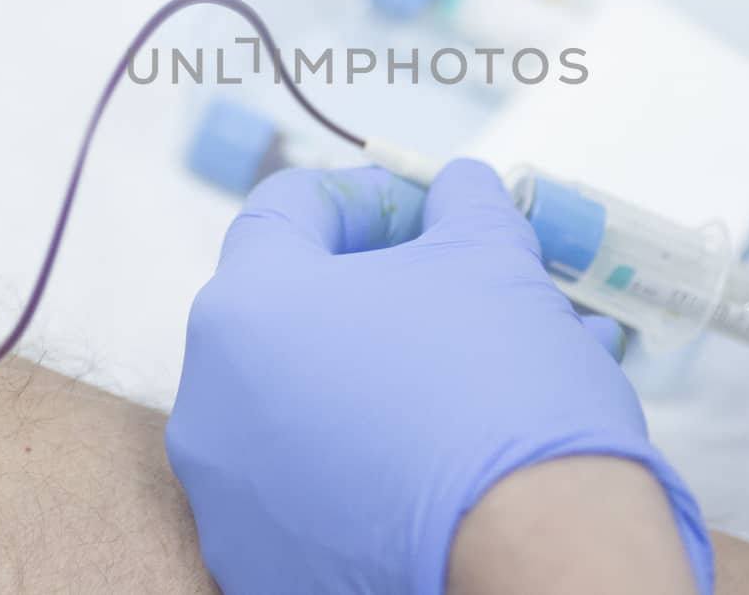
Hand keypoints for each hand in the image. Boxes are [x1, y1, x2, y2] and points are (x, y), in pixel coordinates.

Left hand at [166, 161, 711, 593]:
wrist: (537, 553)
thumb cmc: (501, 391)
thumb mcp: (493, 259)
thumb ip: (461, 205)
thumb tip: (457, 190)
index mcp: (246, 308)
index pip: (285, 211)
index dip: (363, 197)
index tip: (425, 213)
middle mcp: (211, 404)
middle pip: (288, 311)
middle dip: (375, 290)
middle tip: (452, 292)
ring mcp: (229, 497)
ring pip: (302, 402)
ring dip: (377, 373)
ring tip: (467, 375)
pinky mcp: (260, 565)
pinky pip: (311, 487)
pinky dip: (368, 458)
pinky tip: (444, 452)